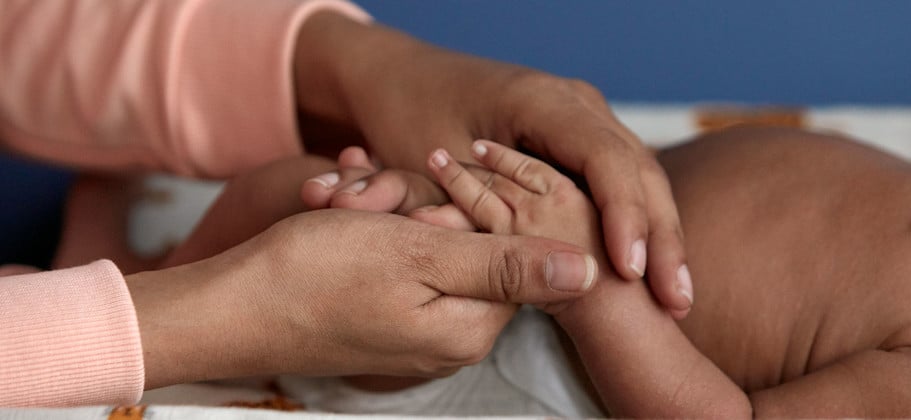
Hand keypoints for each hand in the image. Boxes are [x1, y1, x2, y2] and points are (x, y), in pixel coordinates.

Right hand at [127, 209, 597, 388]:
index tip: (420, 204)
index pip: (513, 255)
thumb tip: (588, 272)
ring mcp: (415, 334)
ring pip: (433, 253)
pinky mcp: (385, 323)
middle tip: (376, 209)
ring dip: (397, 222)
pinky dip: (377, 240)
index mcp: (471, 328)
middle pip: (473, 253)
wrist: (230, 307)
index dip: (470, 213)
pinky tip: (345, 229)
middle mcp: (450, 339)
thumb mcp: (421, 256)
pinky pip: (400, 267)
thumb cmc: (315, 276)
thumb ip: (509, 266)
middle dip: (427, 216)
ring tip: (351, 216)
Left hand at [293, 12, 691, 315]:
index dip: (626, 217)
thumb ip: (464, 210)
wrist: (405, 79)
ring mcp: (587, 116)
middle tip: (675, 301)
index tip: (631, 270)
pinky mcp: (583, 136)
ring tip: (677, 297)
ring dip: (662, 237)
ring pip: (644, 178)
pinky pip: (627, 180)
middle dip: (662, 239)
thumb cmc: (411, 115)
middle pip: (641, 172)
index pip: (608, 160)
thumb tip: (488, 269)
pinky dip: (643, 225)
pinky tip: (658, 270)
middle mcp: (578, 103)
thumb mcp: (432, 164)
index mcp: (546, 101)